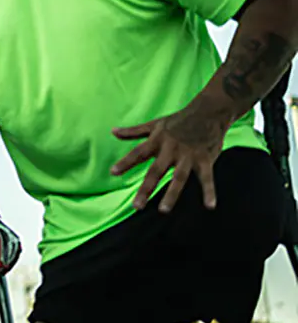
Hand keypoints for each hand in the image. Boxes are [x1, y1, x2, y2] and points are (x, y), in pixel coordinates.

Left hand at [110, 101, 230, 212]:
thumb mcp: (154, 124)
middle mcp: (171, 149)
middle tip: (136, 206)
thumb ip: (134, 132)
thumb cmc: (178, 120)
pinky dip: (209, 191)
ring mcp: (188, 156)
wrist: (208, 112)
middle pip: (156, 171)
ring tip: (163, 210)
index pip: (138, 153)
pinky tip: (210, 206)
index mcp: (157, 141)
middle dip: (146, 188)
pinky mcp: (205, 159)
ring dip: (172, 194)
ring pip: (179, 178)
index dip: (126, 162)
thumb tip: (113, 132)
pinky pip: (207, 178)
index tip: (113, 173)